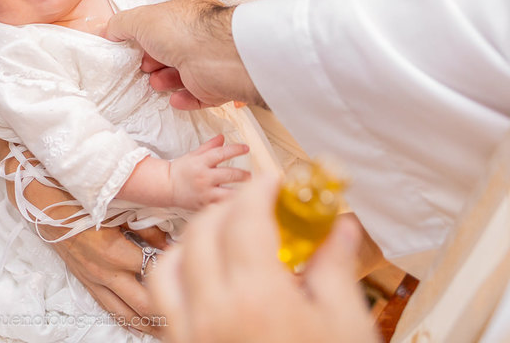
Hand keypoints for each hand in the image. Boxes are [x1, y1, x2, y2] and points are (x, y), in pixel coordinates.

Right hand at [0, 137, 169, 337]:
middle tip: (189, 312)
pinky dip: (127, 319)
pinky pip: (109, 308)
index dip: (174, 273)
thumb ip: (147, 227)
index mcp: (114, 252)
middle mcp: (104, 273)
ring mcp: (93, 280)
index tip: (190, 271)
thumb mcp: (119, 208)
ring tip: (167, 330)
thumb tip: (171, 242)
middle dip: (166, 312)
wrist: (44, 204)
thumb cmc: (81, 200)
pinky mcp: (86, 282)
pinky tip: (139, 326)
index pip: (155, 272)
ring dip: (148, 324)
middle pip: (143, 304)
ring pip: (126, 313)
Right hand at [106, 0, 261, 109]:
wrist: (218, 57)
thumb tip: (108, 32)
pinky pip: (199, 96)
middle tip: (144, 68)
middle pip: (173, 51)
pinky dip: (184, 99)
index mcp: (189, 13)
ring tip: (156, 83)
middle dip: (154, 61)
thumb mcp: (140, 18)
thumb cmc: (181, 30)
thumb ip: (121, 24)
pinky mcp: (217, 86)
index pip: (166, 24)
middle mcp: (202, 35)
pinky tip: (174, 99)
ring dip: (166, 80)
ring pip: (184, 74)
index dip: (147, 36)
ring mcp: (210, 61)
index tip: (134, 48)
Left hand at [150, 174, 378, 342]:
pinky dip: (175, 272)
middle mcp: (212, 313)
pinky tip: (203, 273)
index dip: (261, 190)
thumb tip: (338, 224)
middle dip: (232, 207)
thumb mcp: (347, 323)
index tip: (278, 182)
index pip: (245, 217)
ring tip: (229, 234)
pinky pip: (162, 299)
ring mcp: (190, 334)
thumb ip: (334, 266)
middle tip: (262, 206)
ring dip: (197, 236)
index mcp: (258, 299)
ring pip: (170, 261)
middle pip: (204, 231)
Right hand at [169, 135, 249, 209]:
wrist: (167, 187)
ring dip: (241, 192)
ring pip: (229, 194)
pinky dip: (231, 205)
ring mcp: (205, 193)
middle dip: (243, 174)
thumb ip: (209, 146)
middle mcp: (204, 178)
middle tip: (250, 175)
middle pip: (229, 174)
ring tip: (249, 190)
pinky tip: (239, 204)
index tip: (246, 148)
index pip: (221, 153)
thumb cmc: (181, 170)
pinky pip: (222, 207)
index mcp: (201, 162)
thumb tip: (223, 137)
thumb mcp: (194, 155)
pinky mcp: (205, 206)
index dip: (236, 149)